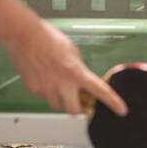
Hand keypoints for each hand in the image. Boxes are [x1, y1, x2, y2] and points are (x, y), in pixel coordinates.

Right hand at [4, 14, 127, 117]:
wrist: (24, 36)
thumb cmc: (48, 39)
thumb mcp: (72, 51)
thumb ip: (78, 68)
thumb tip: (79, 79)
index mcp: (76, 72)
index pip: (100, 90)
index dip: (113, 102)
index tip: (122, 111)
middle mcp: (63, 84)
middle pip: (75, 110)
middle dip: (77, 108)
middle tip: (77, 101)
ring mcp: (48, 89)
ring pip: (57, 105)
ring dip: (60, 99)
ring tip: (55, 81)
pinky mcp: (35, 90)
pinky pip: (44, 96)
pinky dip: (45, 90)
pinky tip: (42, 75)